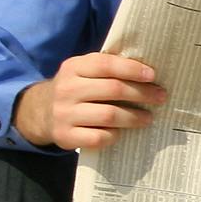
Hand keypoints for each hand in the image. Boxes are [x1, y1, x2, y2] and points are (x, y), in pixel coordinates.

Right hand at [16, 52, 165, 151]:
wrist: (40, 113)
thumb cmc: (76, 89)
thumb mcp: (83, 71)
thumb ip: (107, 68)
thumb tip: (148, 72)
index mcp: (73, 67)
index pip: (106, 65)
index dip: (132, 69)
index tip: (153, 75)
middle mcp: (67, 89)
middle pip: (113, 90)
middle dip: (141, 94)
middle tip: (160, 97)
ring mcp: (64, 114)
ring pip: (109, 115)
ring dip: (134, 117)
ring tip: (148, 118)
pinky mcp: (65, 136)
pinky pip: (99, 137)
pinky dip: (116, 135)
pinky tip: (123, 132)